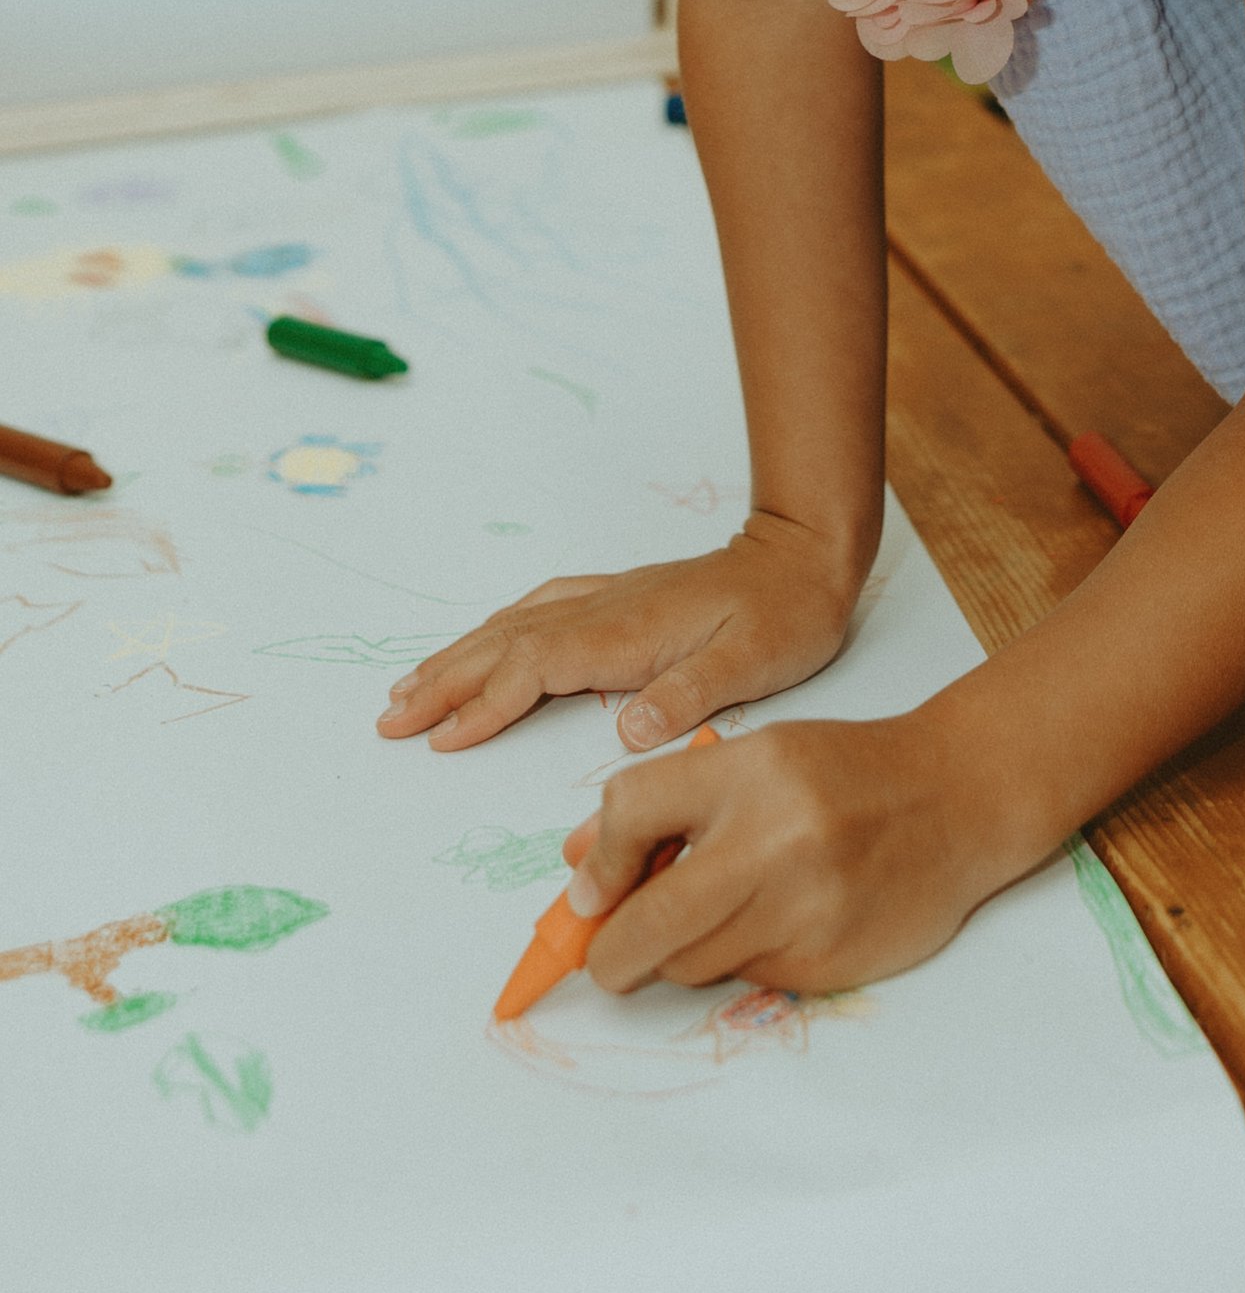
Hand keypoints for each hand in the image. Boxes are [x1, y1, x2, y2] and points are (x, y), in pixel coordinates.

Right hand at [375, 514, 868, 753]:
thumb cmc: (786, 614)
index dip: (484, 705)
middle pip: (505, 645)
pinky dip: (497, 631)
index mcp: (628, 632)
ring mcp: (609, 600)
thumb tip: (627, 730)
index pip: (535, 669)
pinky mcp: (620, 599)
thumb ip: (690, 694)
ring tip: (411, 686)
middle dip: (444, 681)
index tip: (439, 738)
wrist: (808, 555)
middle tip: (389, 718)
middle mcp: (606, 610)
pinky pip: (539, 612)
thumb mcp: (754, 663)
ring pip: (514, 626)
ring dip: (459, 655)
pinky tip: (482, 642)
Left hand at [560, 704, 1007, 996]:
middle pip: (645, 926)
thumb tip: (578, 869)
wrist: (958, 799)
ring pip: (691, 964)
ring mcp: (804, 910)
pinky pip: (746, 980)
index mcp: (751, 772)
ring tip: (725, 915)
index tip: (591, 897)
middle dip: (611, 954)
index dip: (596, 865)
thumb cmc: (846, 776)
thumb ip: (666, 805)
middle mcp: (775, 841)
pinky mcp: (828, 963)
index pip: (629, 812)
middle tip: (608, 957)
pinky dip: (745, 961)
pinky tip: (785, 921)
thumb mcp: (757, 761)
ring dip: (685, 953)